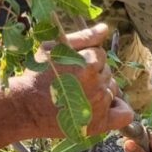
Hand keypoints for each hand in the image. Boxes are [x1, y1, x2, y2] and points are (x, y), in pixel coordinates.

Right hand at [19, 23, 133, 137]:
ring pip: (113, 91)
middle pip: (107, 73)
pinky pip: (125, 115)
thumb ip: (82, 37)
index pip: (100, 55)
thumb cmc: (37, 74)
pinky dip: (120, 110)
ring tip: (78, 97)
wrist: (26, 106)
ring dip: (101, 92)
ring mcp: (100, 105)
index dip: (86, 60)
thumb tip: (105, 28)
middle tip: (72, 83)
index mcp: (88, 63)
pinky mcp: (99, 123)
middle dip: (94, 75)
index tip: (71, 68)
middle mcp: (97, 84)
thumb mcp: (54, 48)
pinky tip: (104, 108)